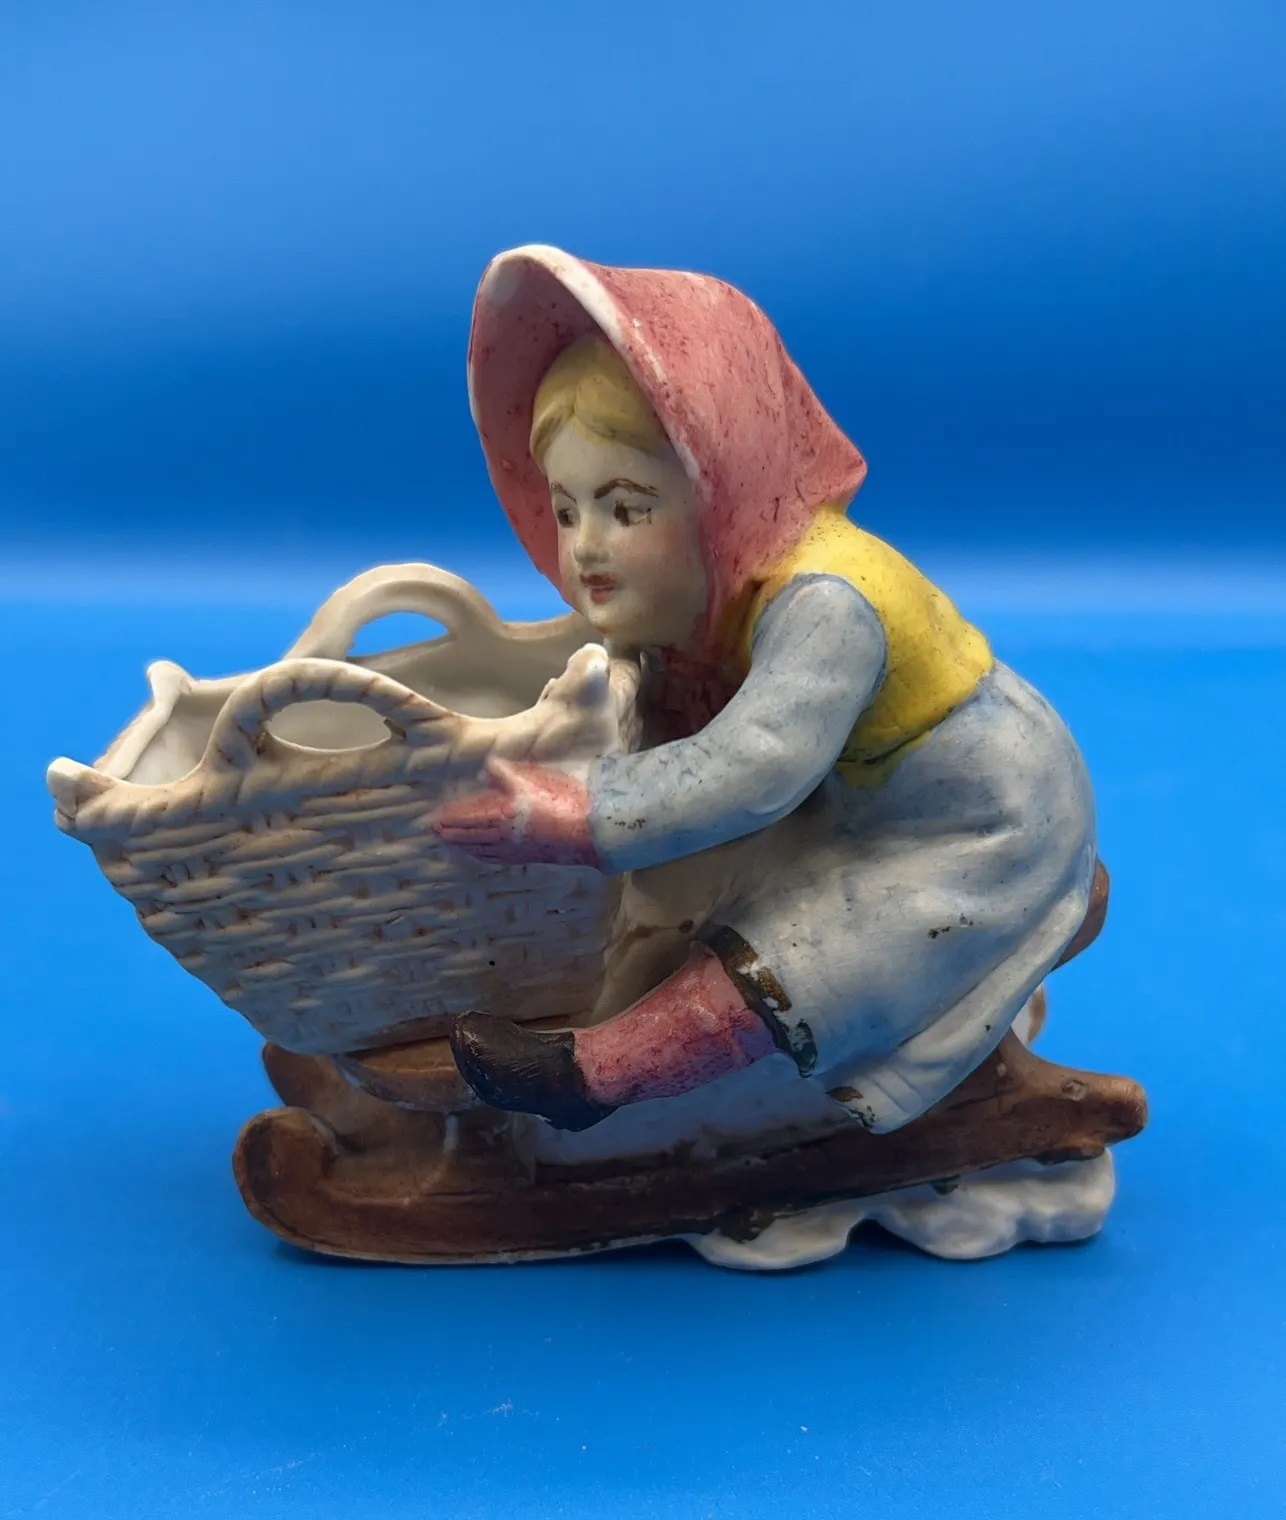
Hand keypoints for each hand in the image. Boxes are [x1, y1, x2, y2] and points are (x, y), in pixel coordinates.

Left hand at [432, 759, 601, 867]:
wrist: (588, 830)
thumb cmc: (562, 802)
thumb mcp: (533, 778)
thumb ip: (505, 774)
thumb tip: (483, 770)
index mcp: (501, 814)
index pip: (467, 817)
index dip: (449, 817)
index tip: (434, 818)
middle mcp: (503, 835)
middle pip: (468, 836)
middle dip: (449, 834)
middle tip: (433, 832)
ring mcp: (514, 849)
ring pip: (479, 849)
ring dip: (461, 846)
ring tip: (449, 844)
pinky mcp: (526, 856)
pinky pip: (495, 858)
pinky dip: (481, 856)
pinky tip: (479, 856)